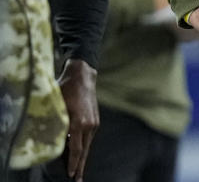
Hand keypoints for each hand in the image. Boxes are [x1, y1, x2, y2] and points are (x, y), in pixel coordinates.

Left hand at [58, 59, 97, 180]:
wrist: (83, 76)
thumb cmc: (66, 89)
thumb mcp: (57, 108)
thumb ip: (57, 125)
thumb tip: (53, 142)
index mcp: (79, 123)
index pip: (76, 150)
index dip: (73, 164)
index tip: (71, 175)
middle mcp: (89, 125)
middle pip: (85, 151)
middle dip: (81, 166)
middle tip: (78, 179)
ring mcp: (94, 122)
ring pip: (88, 144)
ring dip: (83, 157)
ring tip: (78, 169)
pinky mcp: (96, 119)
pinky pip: (89, 137)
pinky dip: (84, 146)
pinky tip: (79, 150)